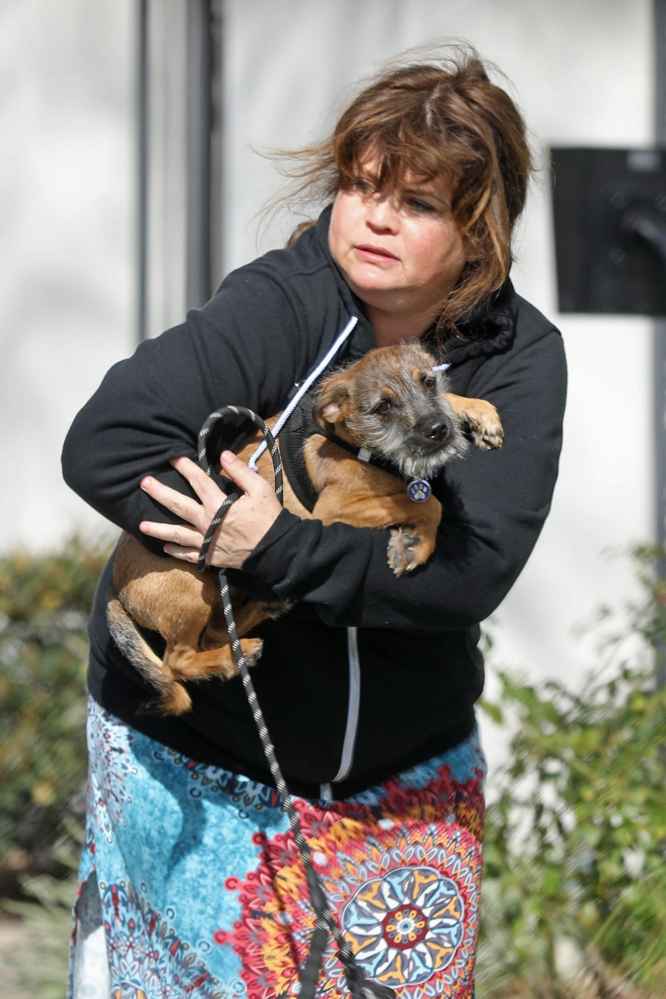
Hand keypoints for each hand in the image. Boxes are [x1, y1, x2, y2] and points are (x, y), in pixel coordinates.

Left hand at [139, 452, 281, 568]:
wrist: (275, 551)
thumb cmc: (269, 518)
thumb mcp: (260, 490)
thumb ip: (241, 472)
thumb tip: (223, 455)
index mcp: (219, 505)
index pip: (198, 481)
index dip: (185, 467)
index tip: (172, 457)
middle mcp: (207, 523)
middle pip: (178, 505)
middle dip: (159, 493)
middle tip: (143, 483)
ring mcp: (205, 542)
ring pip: (177, 534)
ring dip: (158, 529)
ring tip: (140, 525)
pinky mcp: (209, 556)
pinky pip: (188, 555)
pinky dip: (175, 552)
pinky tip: (164, 548)